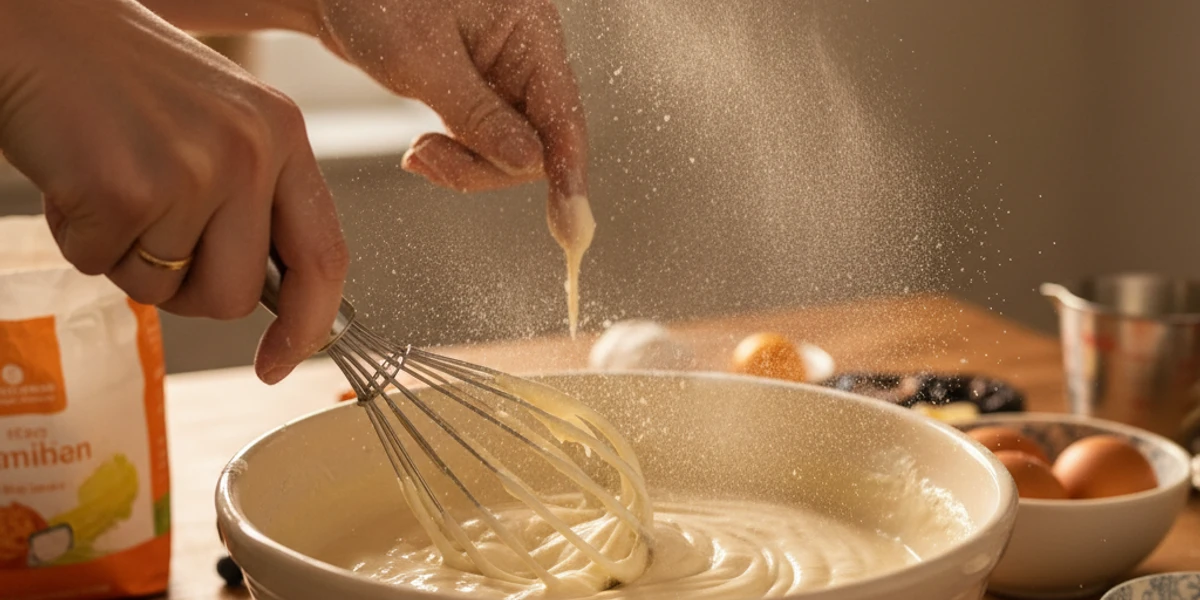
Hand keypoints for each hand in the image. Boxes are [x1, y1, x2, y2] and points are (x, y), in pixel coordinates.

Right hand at [0, 0, 348, 383]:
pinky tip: (78, 180)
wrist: (36, 27)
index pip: (325, 255)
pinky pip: (105, 267)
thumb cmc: (123, 81)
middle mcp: (250, 152)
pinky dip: (82, 239)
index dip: (309, 324)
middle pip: (236, 295)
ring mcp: (192, 170)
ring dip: (128, 257)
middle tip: (150, 234)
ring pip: (166, 289)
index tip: (280, 363)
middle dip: (187, 289)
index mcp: (284, 135)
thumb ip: (255, 199)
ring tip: (112, 185)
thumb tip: (278, 296)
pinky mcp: (126, 190)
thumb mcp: (222, 124)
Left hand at [314, 0, 593, 249]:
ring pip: (509, 149)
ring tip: (415, 154)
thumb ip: (479, 116)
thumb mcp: (422, 61)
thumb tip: (529, 164)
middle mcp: (526, 51)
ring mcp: (503, 73)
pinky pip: (485, 142)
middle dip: (485, 167)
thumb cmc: (372, 0)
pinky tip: (421, 152)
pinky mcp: (477, 90)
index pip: (564, 117)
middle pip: (537, 142)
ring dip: (465, 165)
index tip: (570, 227)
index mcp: (531, 31)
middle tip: (428, 161)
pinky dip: (455, 157)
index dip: (568, 176)